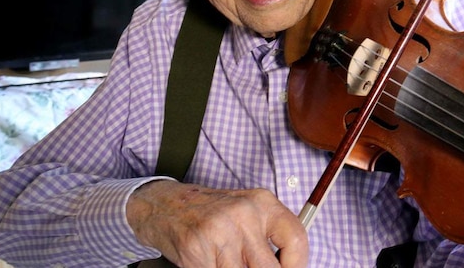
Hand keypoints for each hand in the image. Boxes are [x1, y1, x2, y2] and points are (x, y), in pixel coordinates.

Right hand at [127, 179, 308, 266]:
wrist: (166, 205)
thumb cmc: (210, 213)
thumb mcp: (246, 213)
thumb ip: (268, 236)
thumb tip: (287, 265)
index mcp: (262, 202)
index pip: (296, 240)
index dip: (298, 265)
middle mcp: (244, 214)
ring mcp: (220, 231)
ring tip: (227, 263)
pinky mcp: (197, 249)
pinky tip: (211, 264)